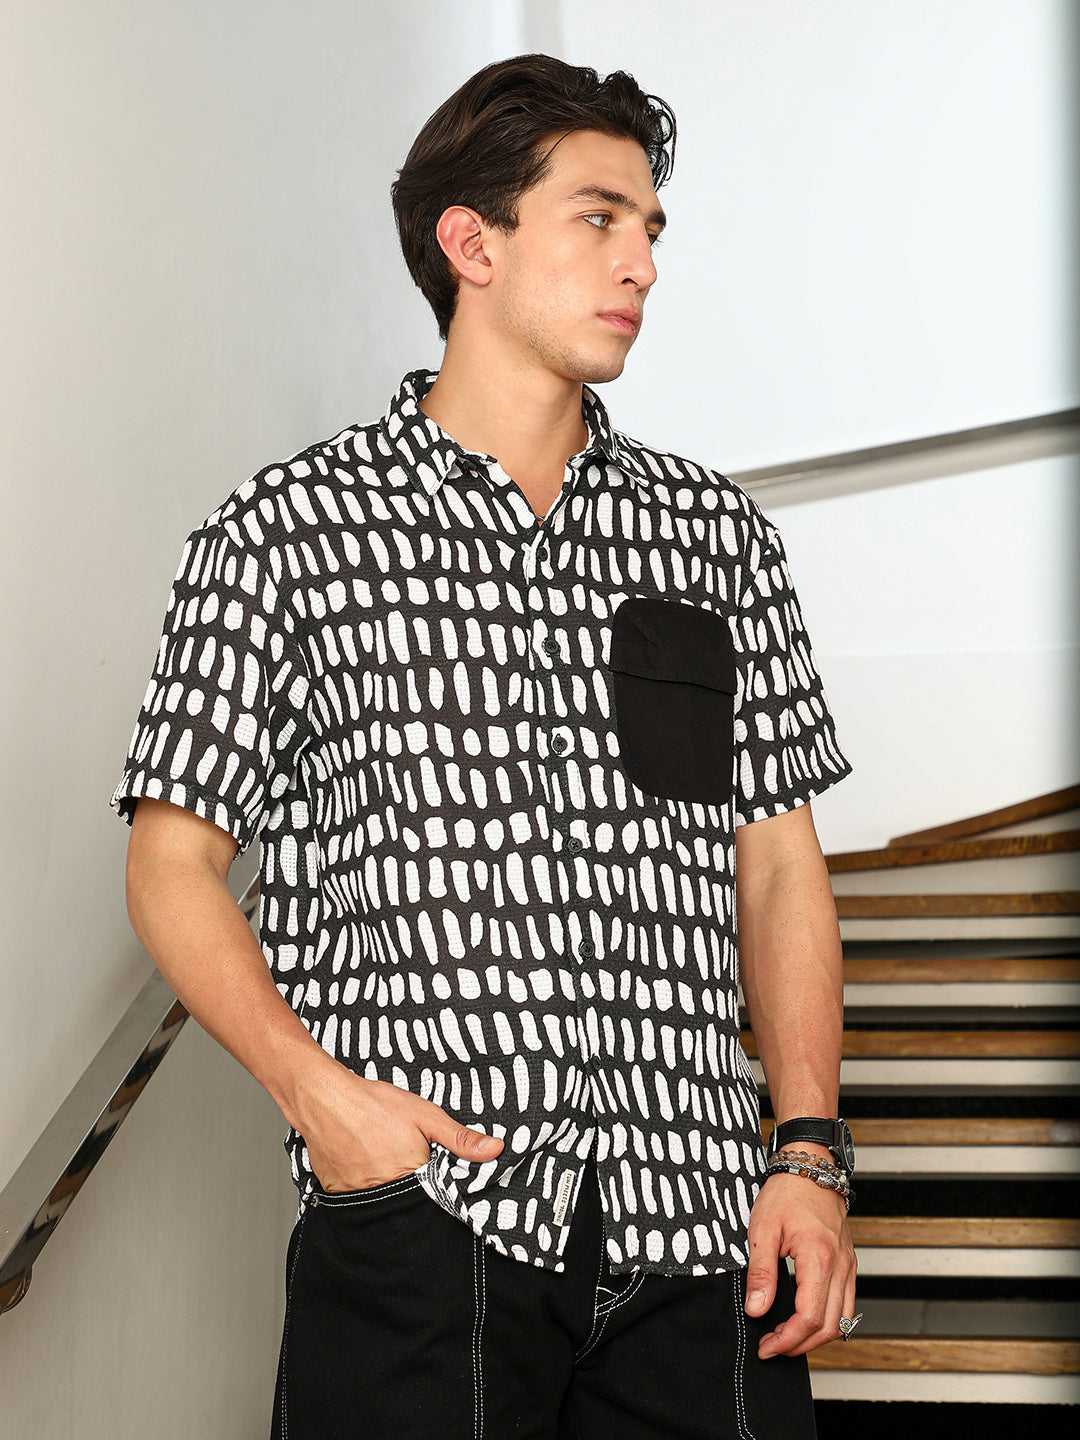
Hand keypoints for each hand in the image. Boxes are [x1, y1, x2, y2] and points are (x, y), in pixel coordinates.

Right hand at [289, 1061, 503, 1193]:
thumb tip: (495, 1150)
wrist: (322, 1098)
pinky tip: (364, 1163)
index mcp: (412, 1177)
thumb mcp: (425, 1115)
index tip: (435, 1174)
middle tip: (400, 1156)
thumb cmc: (373, 1104)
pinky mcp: (338, 1194)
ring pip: (384, 1203)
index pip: (436, 1197)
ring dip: (388, 1188)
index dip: (438, 1185)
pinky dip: (365, 1187)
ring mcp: (359, 1197)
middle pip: (410, 1202)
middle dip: (412, 1187)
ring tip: (381, 1158)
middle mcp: (386, 1194)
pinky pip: (359, 1201)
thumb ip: (460, 1138)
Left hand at [744, 1171, 856, 1357]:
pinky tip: (805, 1319)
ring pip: (841, 1320)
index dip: (787, 1340)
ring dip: (814, 1337)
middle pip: (829, 1327)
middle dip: (799, 1345)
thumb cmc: (786, 1193)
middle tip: (772, 1347)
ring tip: (786, 1337)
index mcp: (819, 1258)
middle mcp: (841, 1266)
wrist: (810, 1168)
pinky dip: (827, 1320)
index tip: (766, 1346)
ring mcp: (848, 1266)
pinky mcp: (848, 1264)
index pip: (809, 1318)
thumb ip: (761, 1273)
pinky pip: (846, 1304)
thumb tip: (757, 1309)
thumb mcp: (762, 1230)